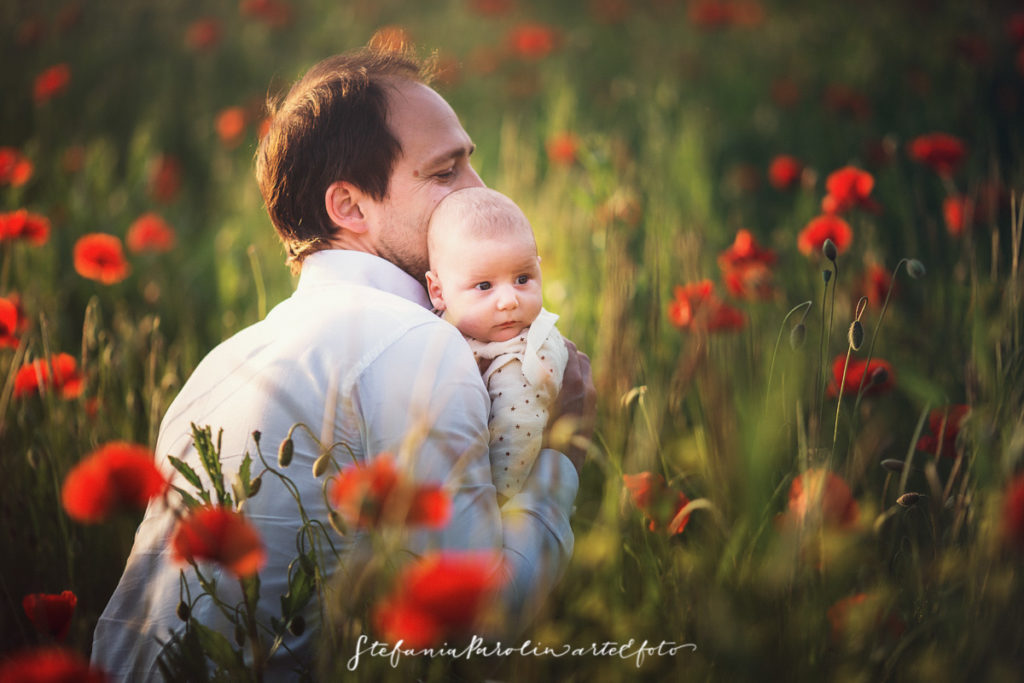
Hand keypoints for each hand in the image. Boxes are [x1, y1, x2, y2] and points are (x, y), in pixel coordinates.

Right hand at [546, 339, 595, 473]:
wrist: (558, 473)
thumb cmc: (541, 441)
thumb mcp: (534, 408)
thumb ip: (536, 382)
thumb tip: (521, 362)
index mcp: (576, 387)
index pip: (571, 351)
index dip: (558, 341)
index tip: (543, 337)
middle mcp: (588, 392)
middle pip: (581, 359)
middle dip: (566, 351)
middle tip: (547, 350)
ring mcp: (591, 404)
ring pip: (585, 374)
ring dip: (571, 366)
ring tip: (551, 367)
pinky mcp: (590, 415)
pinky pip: (585, 389)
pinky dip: (574, 381)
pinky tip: (557, 387)